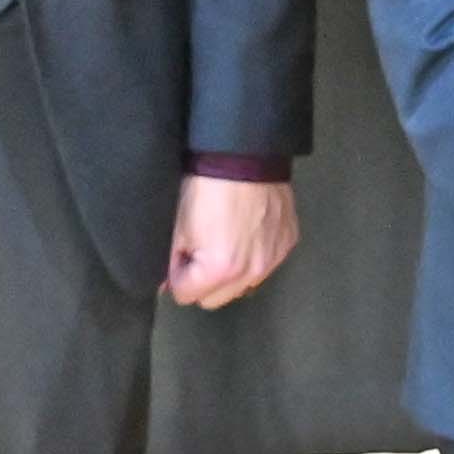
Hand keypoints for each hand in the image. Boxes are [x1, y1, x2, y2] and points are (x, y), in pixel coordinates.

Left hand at [165, 171, 299, 310]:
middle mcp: (252, 272)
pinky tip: (246, 230)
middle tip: (200, 248)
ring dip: (230, 272)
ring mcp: (274, 258)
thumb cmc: (206, 187)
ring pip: (242, 285)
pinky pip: (265, 265)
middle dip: (203, 280)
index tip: (181, 254)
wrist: (243, 155)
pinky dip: (253, 255)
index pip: (186, 296)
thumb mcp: (176, 227)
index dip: (177, 275)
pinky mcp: (287, 242)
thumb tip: (165, 284)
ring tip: (224, 238)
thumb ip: (167, 264)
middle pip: (215, 298)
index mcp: (221, 270)